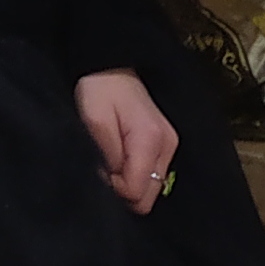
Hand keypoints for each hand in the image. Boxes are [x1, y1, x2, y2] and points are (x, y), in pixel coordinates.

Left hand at [76, 68, 181, 212]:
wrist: (111, 68)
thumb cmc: (100, 90)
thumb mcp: (95, 122)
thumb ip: (106, 158)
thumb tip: (114, 185)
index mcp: (150, 140)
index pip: (136, 193)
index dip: (113, 188)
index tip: (101, 168)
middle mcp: (167, 147)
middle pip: (147, 197)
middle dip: (122, 189)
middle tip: (105, 165)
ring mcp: (169, 147)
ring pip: (149, 189)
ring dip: (128, 181)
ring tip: (111, 157)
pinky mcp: (165, 147)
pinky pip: (149, 177)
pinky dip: (134, 174)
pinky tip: (121, 155)